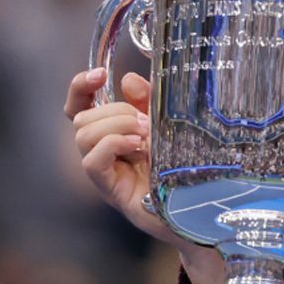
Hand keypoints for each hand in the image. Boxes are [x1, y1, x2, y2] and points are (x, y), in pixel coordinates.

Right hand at [66, 68, 223, 283]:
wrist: (204, 209)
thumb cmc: (187, 168)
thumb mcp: (170, 125)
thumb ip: (149, 102)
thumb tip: (127, 79)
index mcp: (114, 134)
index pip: (80, 106)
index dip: (80, 88)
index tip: (100, 74)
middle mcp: (104, 153)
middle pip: (82, 118)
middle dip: (114, 111)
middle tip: (146, 123)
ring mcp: (106, 172)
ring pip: (83, 135)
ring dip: (115, 126)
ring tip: (145, 136)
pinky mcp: (112, 190)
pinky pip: (92, 161)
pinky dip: (113, 145)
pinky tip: (138, 147)